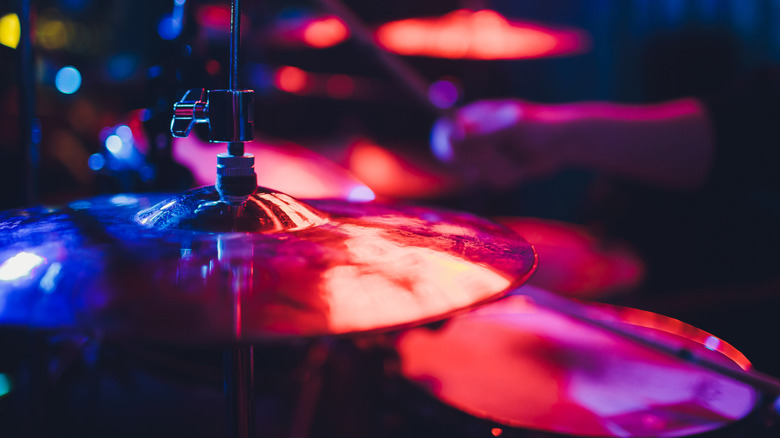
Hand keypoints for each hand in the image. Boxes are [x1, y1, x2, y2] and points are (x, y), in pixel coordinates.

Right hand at [430, 99, 570, 188]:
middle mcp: (478, 136)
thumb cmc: (538, 128)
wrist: (565, 142)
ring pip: (478, 174)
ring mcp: (488, 154)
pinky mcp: (498, 169)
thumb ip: (479, 137)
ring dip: (500, 171)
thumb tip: (451, 139)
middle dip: (481, 163)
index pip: (444, 132)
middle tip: (502, 155)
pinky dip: (509, 177)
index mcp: (475, 117)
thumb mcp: (508, 130)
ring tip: (519, 159)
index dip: (447, 146)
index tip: (459, 155)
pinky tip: (523, 167)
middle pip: (459, 159)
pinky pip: (493, 182)